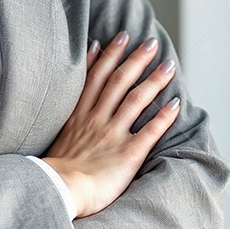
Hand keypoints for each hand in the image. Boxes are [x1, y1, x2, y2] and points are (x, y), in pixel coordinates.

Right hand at [41, 30, 179, 218]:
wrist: (57, 190)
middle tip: (149, 42)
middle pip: (118, 81)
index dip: (108, 55)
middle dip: (134, 59)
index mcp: (78, 114)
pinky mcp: (127, 154)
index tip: (118, 38)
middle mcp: (96, 118)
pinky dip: (163, 116)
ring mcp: (112, 134)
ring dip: (153, 80)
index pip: (95, 77)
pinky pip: (149, 131)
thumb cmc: (54, 171)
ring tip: (168, 65)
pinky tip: (175, 104)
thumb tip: (65, 108)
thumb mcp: (53, 137)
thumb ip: (65, 120)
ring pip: (136, 99)